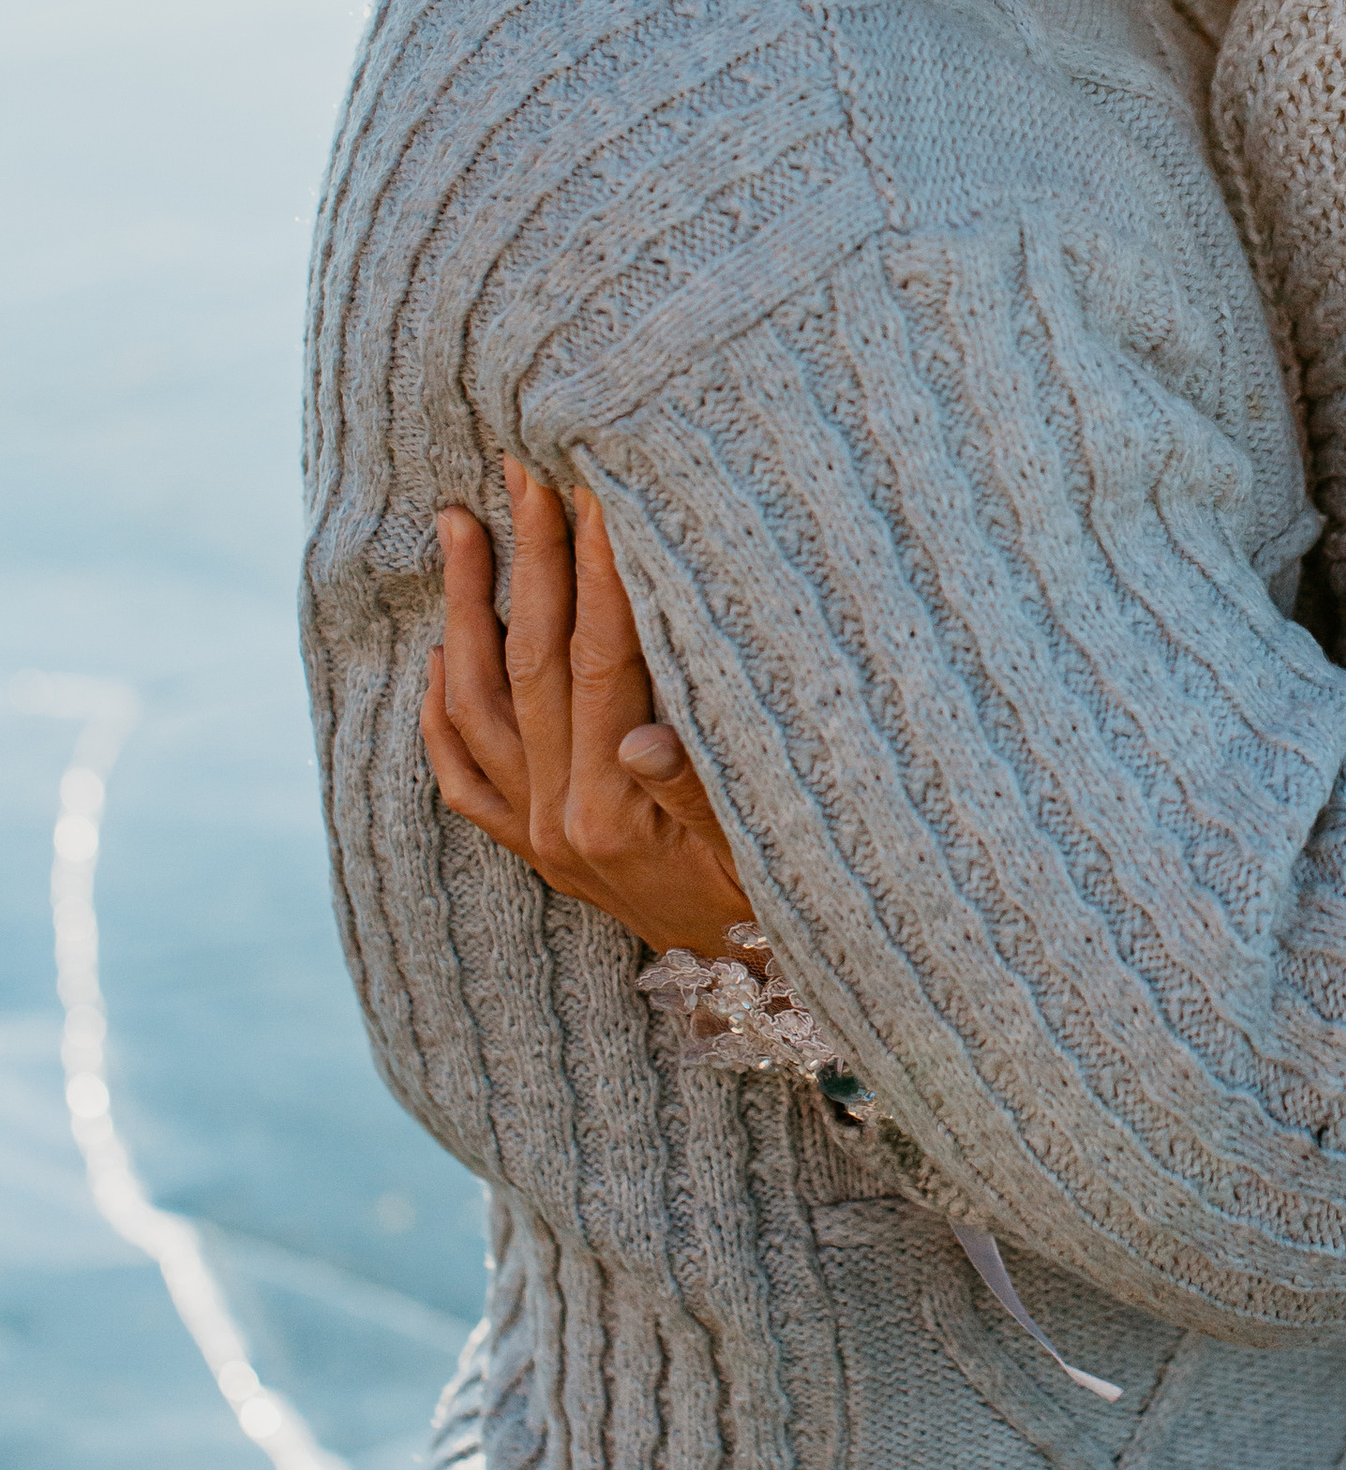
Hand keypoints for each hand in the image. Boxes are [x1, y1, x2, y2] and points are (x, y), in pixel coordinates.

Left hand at [422, 461, 749, 960]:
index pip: (604, 658)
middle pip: (534, 660)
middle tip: (524, 469)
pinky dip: (440, 706)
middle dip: (532, 556)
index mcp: (617, 811)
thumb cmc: (781, 913)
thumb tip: (646, 733)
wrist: (758, 1000)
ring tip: (458, 521)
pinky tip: (439, 645)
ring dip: (467, 605)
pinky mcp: (529, 851)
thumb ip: (704, 792)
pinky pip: (460, 773)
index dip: (604, 567)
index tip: (599, 487)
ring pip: (477, 701)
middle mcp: (559, 821)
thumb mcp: (768, 854)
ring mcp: (534, 835)